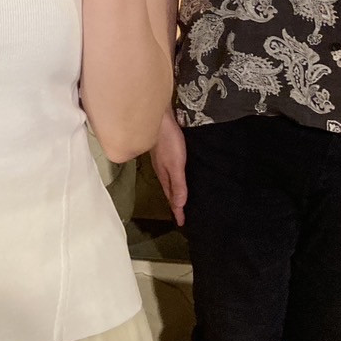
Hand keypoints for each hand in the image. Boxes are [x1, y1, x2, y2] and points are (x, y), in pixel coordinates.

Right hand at [151, 109, 187, 226]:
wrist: (158, 117)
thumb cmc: (167, 141)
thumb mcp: (175, 164)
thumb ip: (178, 184)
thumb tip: (180, 204)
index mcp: (164, 176)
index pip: (172, 198)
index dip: (177, 211)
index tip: (182, 223)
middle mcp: (162, 171)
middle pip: (169, 191)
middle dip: (174, 203)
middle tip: (180, 214)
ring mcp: (162, 161)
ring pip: (168, 181)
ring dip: (173, 191)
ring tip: (179, 199)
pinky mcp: (164, 152)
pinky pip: (169, 171)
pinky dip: (173, 179)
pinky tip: (177, 175)